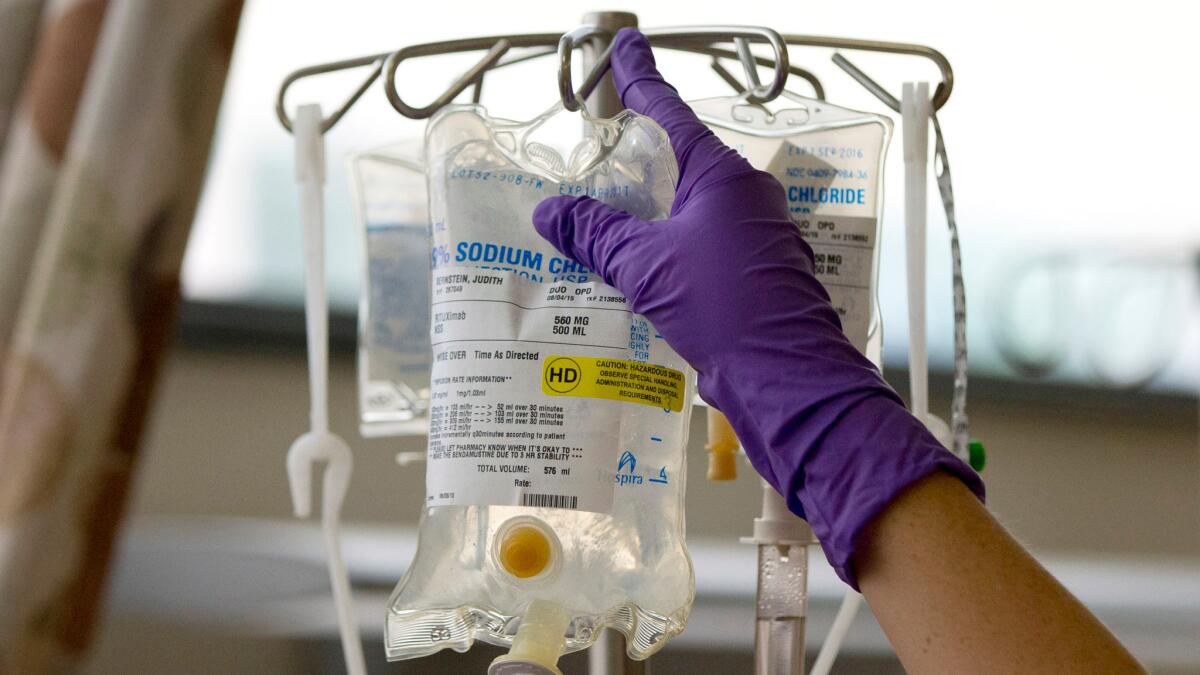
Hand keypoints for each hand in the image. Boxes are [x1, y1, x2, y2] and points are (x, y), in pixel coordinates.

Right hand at [532, 29, 982, 586]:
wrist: (787, 379)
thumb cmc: (724, 309)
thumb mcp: (645, 267)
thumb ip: (595, 234)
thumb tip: (549, 211)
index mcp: (722, 177)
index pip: (671, 114)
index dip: (642, 81)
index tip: (626, 48)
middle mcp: (746, 197)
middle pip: (684, 161)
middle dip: (642, 158)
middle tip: (602, 149)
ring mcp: (757, 235)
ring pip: (693, 207)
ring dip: (654, 211)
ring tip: (607, 217)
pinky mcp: (758, 272)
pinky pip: (705, 243)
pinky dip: (671, 246)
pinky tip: (642, 267)